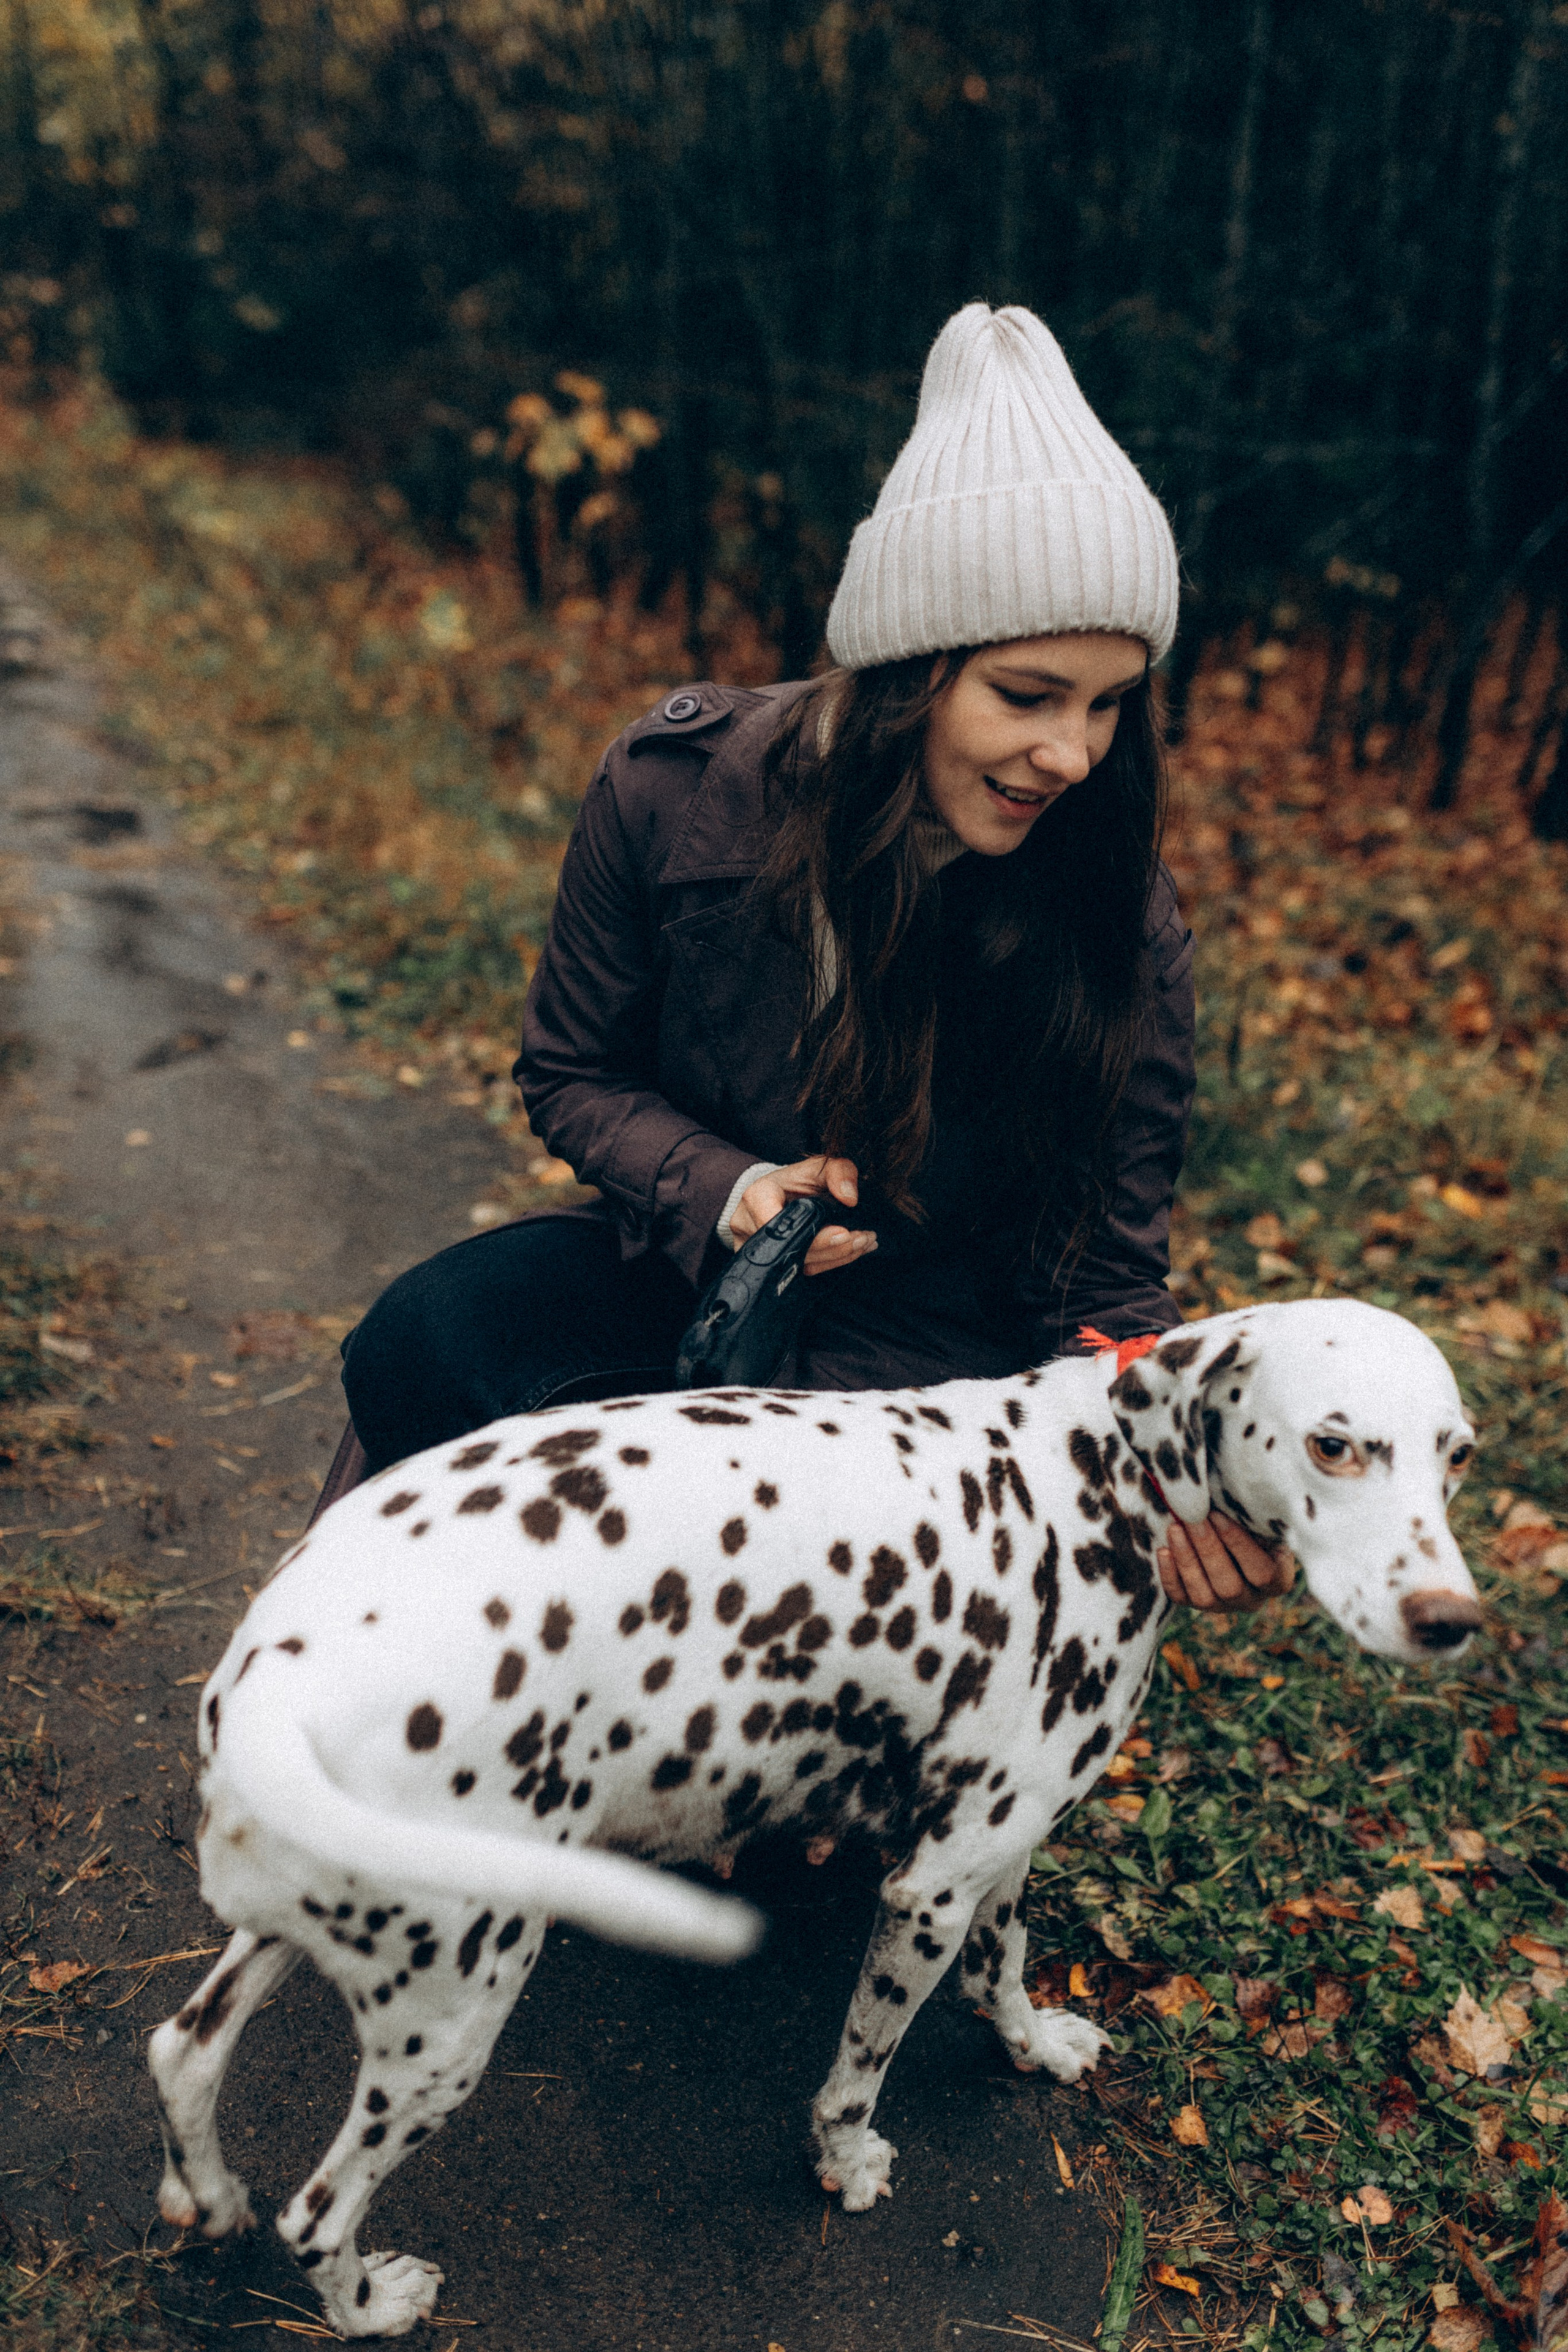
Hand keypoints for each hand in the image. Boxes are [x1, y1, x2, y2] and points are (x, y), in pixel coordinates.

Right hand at [729, 1155, 877, 1277]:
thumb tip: (850, 1198)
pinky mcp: (768, 1264)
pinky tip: (851, 1251)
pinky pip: (801, 1271)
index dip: (813, 1233)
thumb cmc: (796, 1181)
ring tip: (863, 1243)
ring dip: (837, 1256)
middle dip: (834, 1247)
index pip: (781, 1222)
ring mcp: (755, 1248)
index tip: (843, 1233)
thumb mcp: (818, 1166)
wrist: (778, 1194)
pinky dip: (831, 1262)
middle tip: (862, 1239)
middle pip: (793, 1248)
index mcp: (757, 1196)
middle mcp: (750, 1224)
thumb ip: (839, 1172)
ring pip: (800, 1263)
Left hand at [1156, 1512, 1296, 1613]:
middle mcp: (1252, 1600)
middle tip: (1191, 1519)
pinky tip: (1163, 1551)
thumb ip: (1255, 1517)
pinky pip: (1181, 1598)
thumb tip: (1235, 1497)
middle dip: (1208, 1550)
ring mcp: (1224, 1606)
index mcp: (1278, 1581)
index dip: (1239, 1546)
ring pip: (1204, 1596)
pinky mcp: (1197, 1604)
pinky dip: (1170, 1576)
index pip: (1262, 1573)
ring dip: (1187, 1560)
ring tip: (1175, 1529)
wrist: (1234, 1533)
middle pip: (1230, 1586)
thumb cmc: (1254, 1522)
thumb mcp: (1263, 1520)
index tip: (1217, 1515)